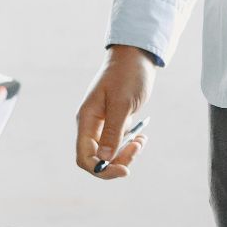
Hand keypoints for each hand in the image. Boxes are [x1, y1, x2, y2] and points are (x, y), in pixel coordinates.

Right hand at [74, 45, 155, 180]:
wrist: (135, 57)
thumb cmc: (127, 75)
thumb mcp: (121, 104)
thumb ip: (112, 132)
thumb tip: (104, 159)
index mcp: (86, 120)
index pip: (84, 157)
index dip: (101, 169)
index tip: (124, 170)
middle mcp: (91, 125)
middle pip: (97, 158)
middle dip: (118, 161)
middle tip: (137, 148)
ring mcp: (101, 124)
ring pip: (109, 153)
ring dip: (126, 153)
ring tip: (142, 141)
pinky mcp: (113, 121)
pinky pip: (118, 143)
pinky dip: (130, 145)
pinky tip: (141, 137)